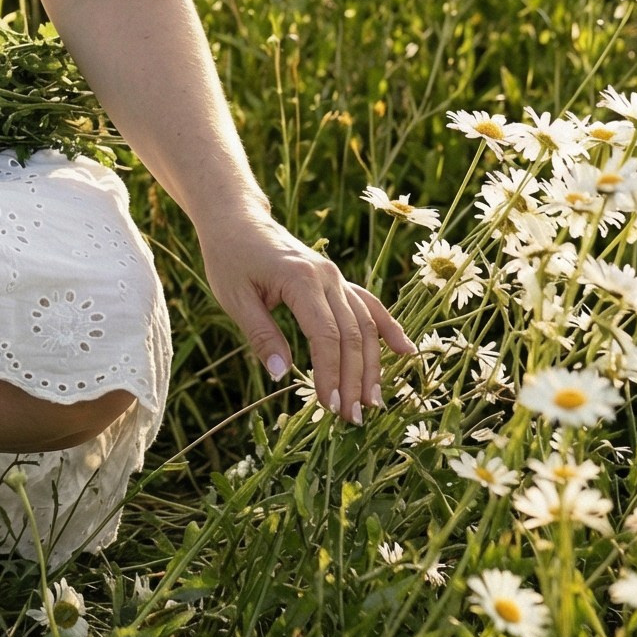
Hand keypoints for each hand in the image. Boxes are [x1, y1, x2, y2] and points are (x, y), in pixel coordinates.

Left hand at [198, 214, 413, 423]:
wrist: (237, 219)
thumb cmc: (230, 257)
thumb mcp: (235, 297)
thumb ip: (260, 334)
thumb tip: (282, 375)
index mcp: (300, 279)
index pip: (325, 336)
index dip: (330, 373)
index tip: (329, 406)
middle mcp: (327, 276)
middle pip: (351, 334)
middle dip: (354, 379)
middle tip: (353, 418)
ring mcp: (336, 276)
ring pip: (365, 324)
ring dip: (372, 364)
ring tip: (373, 402)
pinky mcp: (337, 279)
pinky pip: (369, 304)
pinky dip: (388, 328)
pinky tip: (406, 352)